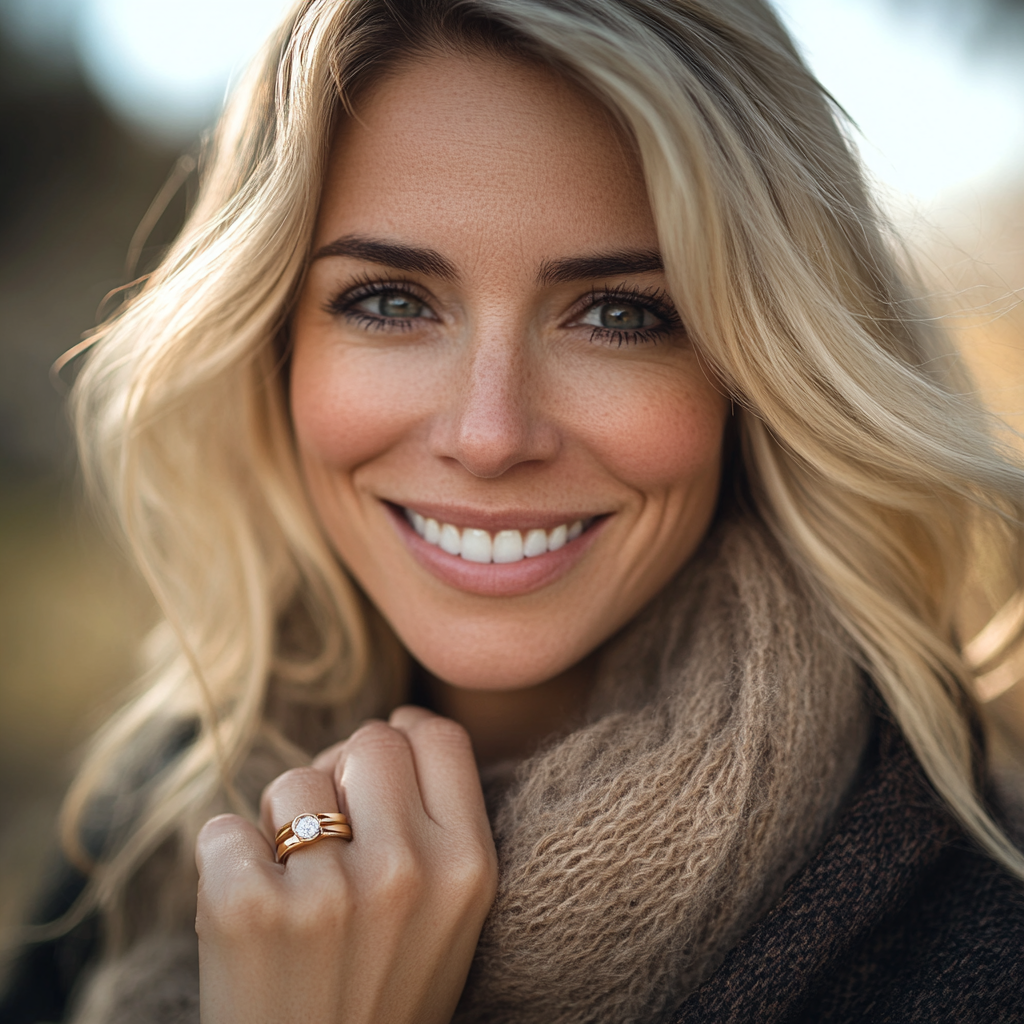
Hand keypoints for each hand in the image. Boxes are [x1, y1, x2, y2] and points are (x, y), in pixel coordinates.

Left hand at [195, 706, 497, 1023]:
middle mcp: (408, 870)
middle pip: (366, 742)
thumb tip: (391, 727)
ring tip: (289, 886)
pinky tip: (245, 912)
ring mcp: (329, 893)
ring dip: (278, 824)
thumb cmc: (384, 993)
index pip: (439, 736)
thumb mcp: (451, 913)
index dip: (404, 734)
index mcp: (468, 866)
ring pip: (292, 781)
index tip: (377, 760)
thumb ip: (439, 820)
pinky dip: (222, 865)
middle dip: (340, 774)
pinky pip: (222, 829)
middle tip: (328, 832)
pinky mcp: (249, 912)